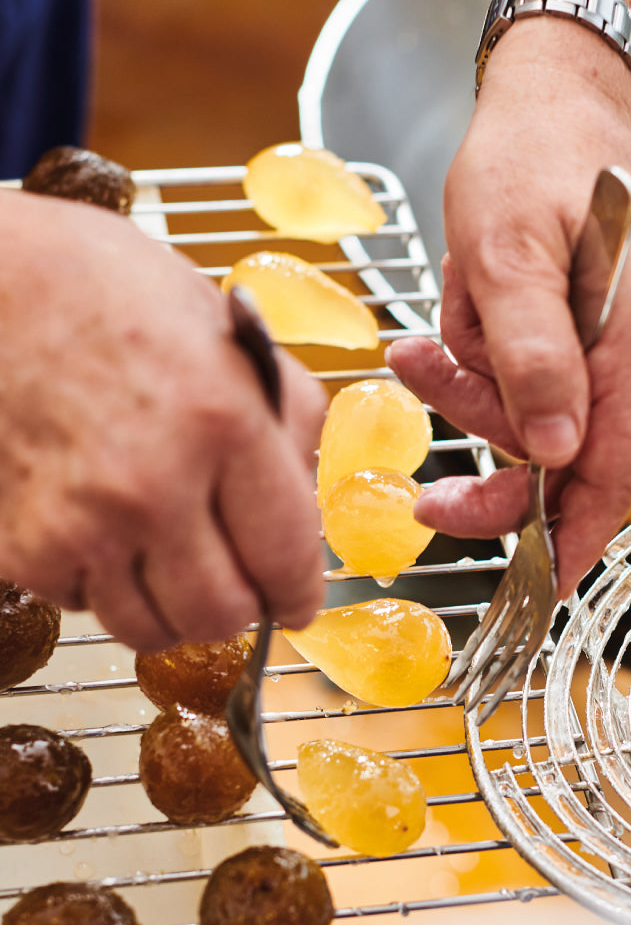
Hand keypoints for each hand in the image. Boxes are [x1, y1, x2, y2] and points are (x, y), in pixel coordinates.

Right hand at [0, 190, 326, 649]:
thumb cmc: (114, 295)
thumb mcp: (231, 336)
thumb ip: (287, 421)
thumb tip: (307, 500)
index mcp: (224, 424)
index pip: (285, 557)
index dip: (300, 591)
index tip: (298, 599)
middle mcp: (151, 486)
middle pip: (221, 615)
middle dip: (240, 606)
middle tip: (238, 578)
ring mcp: (79, 524)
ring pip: (151, 629)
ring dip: (171, 606)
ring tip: (170, 553)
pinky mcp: (19, 546)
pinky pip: (82, 603)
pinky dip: (103, 583)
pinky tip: (106, 528)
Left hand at [388, 19, 630, 595]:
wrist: (558, 102)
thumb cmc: (530, 163)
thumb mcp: (505, 253)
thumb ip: (532, 356)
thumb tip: (557, 453)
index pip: (613, 475)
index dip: (569, 541)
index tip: (528, 589)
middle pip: (577, 460)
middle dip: (492, 456)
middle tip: (418, 443)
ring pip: (557, 427)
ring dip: (482, 402)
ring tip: (423, 348)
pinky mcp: (615, 342)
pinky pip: (555, 391)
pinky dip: (498, 378)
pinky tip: (457, 336)